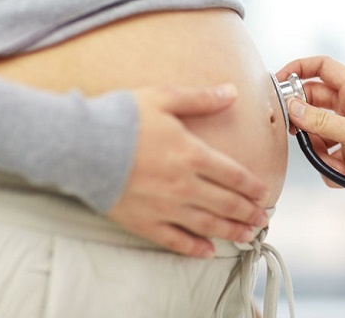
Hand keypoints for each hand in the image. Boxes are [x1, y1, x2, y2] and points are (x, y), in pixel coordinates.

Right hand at [107, 84, 268, 257]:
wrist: (80, 145)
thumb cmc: (121, 118)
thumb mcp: (164, 99)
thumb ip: (201, 99)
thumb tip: (232, 91)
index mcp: (192, 155)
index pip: (233, 175)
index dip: (252, 186)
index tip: (264, 193)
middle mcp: (184, 184)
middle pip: (225, 203)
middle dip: (247, 212)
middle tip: (262, 219)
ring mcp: (164, 206)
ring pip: (207, 224)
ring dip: (230, 231)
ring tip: (247, 236)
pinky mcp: (143, 221)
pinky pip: (174, 240)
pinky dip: (193, 248)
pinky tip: (207, 252)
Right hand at [277, 56, 344, 191]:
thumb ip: (322, 123)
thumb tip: (292, 109)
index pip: (321, 67)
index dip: (297, 69)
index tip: (277, 83)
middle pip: (312, 103)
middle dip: (304, 123)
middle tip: (299, 135)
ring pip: (316, 134)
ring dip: (319, 152)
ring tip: (336, 164)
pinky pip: (327, 156)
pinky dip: (330, 168)